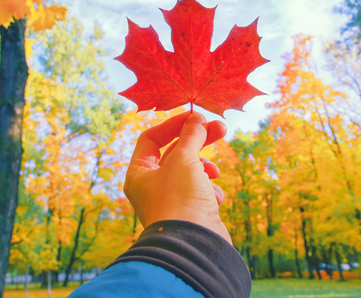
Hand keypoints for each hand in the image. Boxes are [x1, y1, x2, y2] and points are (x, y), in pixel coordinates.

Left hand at [123, 111, 230, 243]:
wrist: (193, 244)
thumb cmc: (180, 199)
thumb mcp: (184, 159)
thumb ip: (191, 135)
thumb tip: (197, 119)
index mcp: (139, 174)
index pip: (151, 139)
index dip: (173, 125)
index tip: (196, 116)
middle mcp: (151, 187)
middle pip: (175, 153)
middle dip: (198, 140)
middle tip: (221, 127)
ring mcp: (171, 201)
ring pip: (191, 172)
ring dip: (205, 168)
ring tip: (214, 173)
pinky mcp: (190, 213)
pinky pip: (201, 193)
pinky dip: (210, 192)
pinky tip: (213, 199)